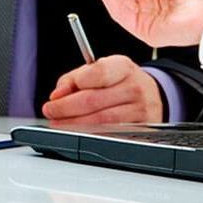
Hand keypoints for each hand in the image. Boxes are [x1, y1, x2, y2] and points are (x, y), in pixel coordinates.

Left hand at [42, 55, 162, 124]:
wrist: (153, 96)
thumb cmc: (120, 82)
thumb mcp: (101, 70)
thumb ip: (75, 78)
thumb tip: (57, 94)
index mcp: (123, 67)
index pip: (97, 72)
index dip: (73, 84)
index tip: (55, 95)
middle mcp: (134, 87)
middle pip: (94, 100)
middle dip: (65, 108)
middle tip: (50, 111)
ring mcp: (140, 110)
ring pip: (100, 121)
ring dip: (74, 124)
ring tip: (58, 123)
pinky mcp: (140, 130)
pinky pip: (109, 134)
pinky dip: (89, 134)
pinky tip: (78, 132)